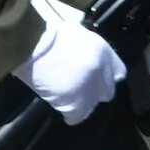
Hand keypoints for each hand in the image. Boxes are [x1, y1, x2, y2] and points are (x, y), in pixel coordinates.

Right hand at [19, 7, 125, 123]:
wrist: (31, 44)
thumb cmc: (49, 34)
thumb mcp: (78, 33)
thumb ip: (89, 49)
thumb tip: (88, 58)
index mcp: (103, 51)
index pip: (118, 73)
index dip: (106, 78)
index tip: (97, 81)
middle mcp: (100, 70)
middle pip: (107, 92)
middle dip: (94, 92)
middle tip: (79, 90)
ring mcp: (88, 87)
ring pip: (92, 106)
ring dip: (81, 103)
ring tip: (66, 97)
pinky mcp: (74, 101)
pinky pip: (77, 116)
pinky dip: (69, 115)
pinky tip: (62, 108)